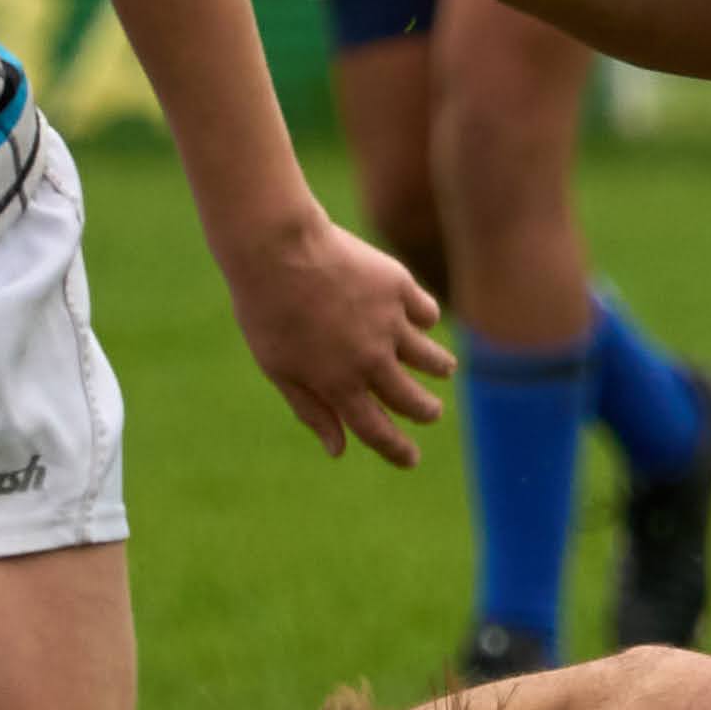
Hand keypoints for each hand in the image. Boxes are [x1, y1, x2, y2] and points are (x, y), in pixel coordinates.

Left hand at [219, 200, 452, 461]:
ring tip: (444, 368)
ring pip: (432, 359)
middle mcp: (370, 360)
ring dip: (440, 368)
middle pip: (414, 402)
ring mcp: (389, 324)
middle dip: (426, 412)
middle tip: (431, 412)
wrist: (276, 249)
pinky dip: (424, 320)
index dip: (398, 451)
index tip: (412, 460)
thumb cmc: (267, 311)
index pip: (377, 432)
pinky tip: (419, 318)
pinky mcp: (399, 288)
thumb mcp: (278, 368)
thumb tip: (338, 449)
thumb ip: (311, 409)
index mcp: (338, 385)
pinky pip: (427, 313)